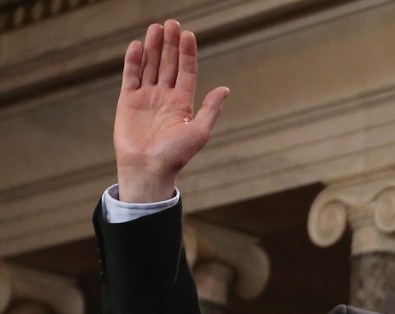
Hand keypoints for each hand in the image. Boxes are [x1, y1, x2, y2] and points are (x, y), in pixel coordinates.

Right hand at [114, 19, 229, 201]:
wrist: (148, 168)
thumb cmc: (176, 155)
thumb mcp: (200, 132)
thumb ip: (211, 109)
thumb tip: (225, 89)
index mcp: (183, 103)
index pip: (186, 72)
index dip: (187, 54)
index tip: (189, 35)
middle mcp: (165, 97)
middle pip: (168, 64)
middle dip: (170, 44)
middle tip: (172, 23)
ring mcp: (146, 97)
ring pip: (150, 66)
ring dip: (154, 47)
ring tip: (156, 28)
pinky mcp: (128, 101)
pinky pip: (131, 76)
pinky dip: (134, 61)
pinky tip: (138, 46)